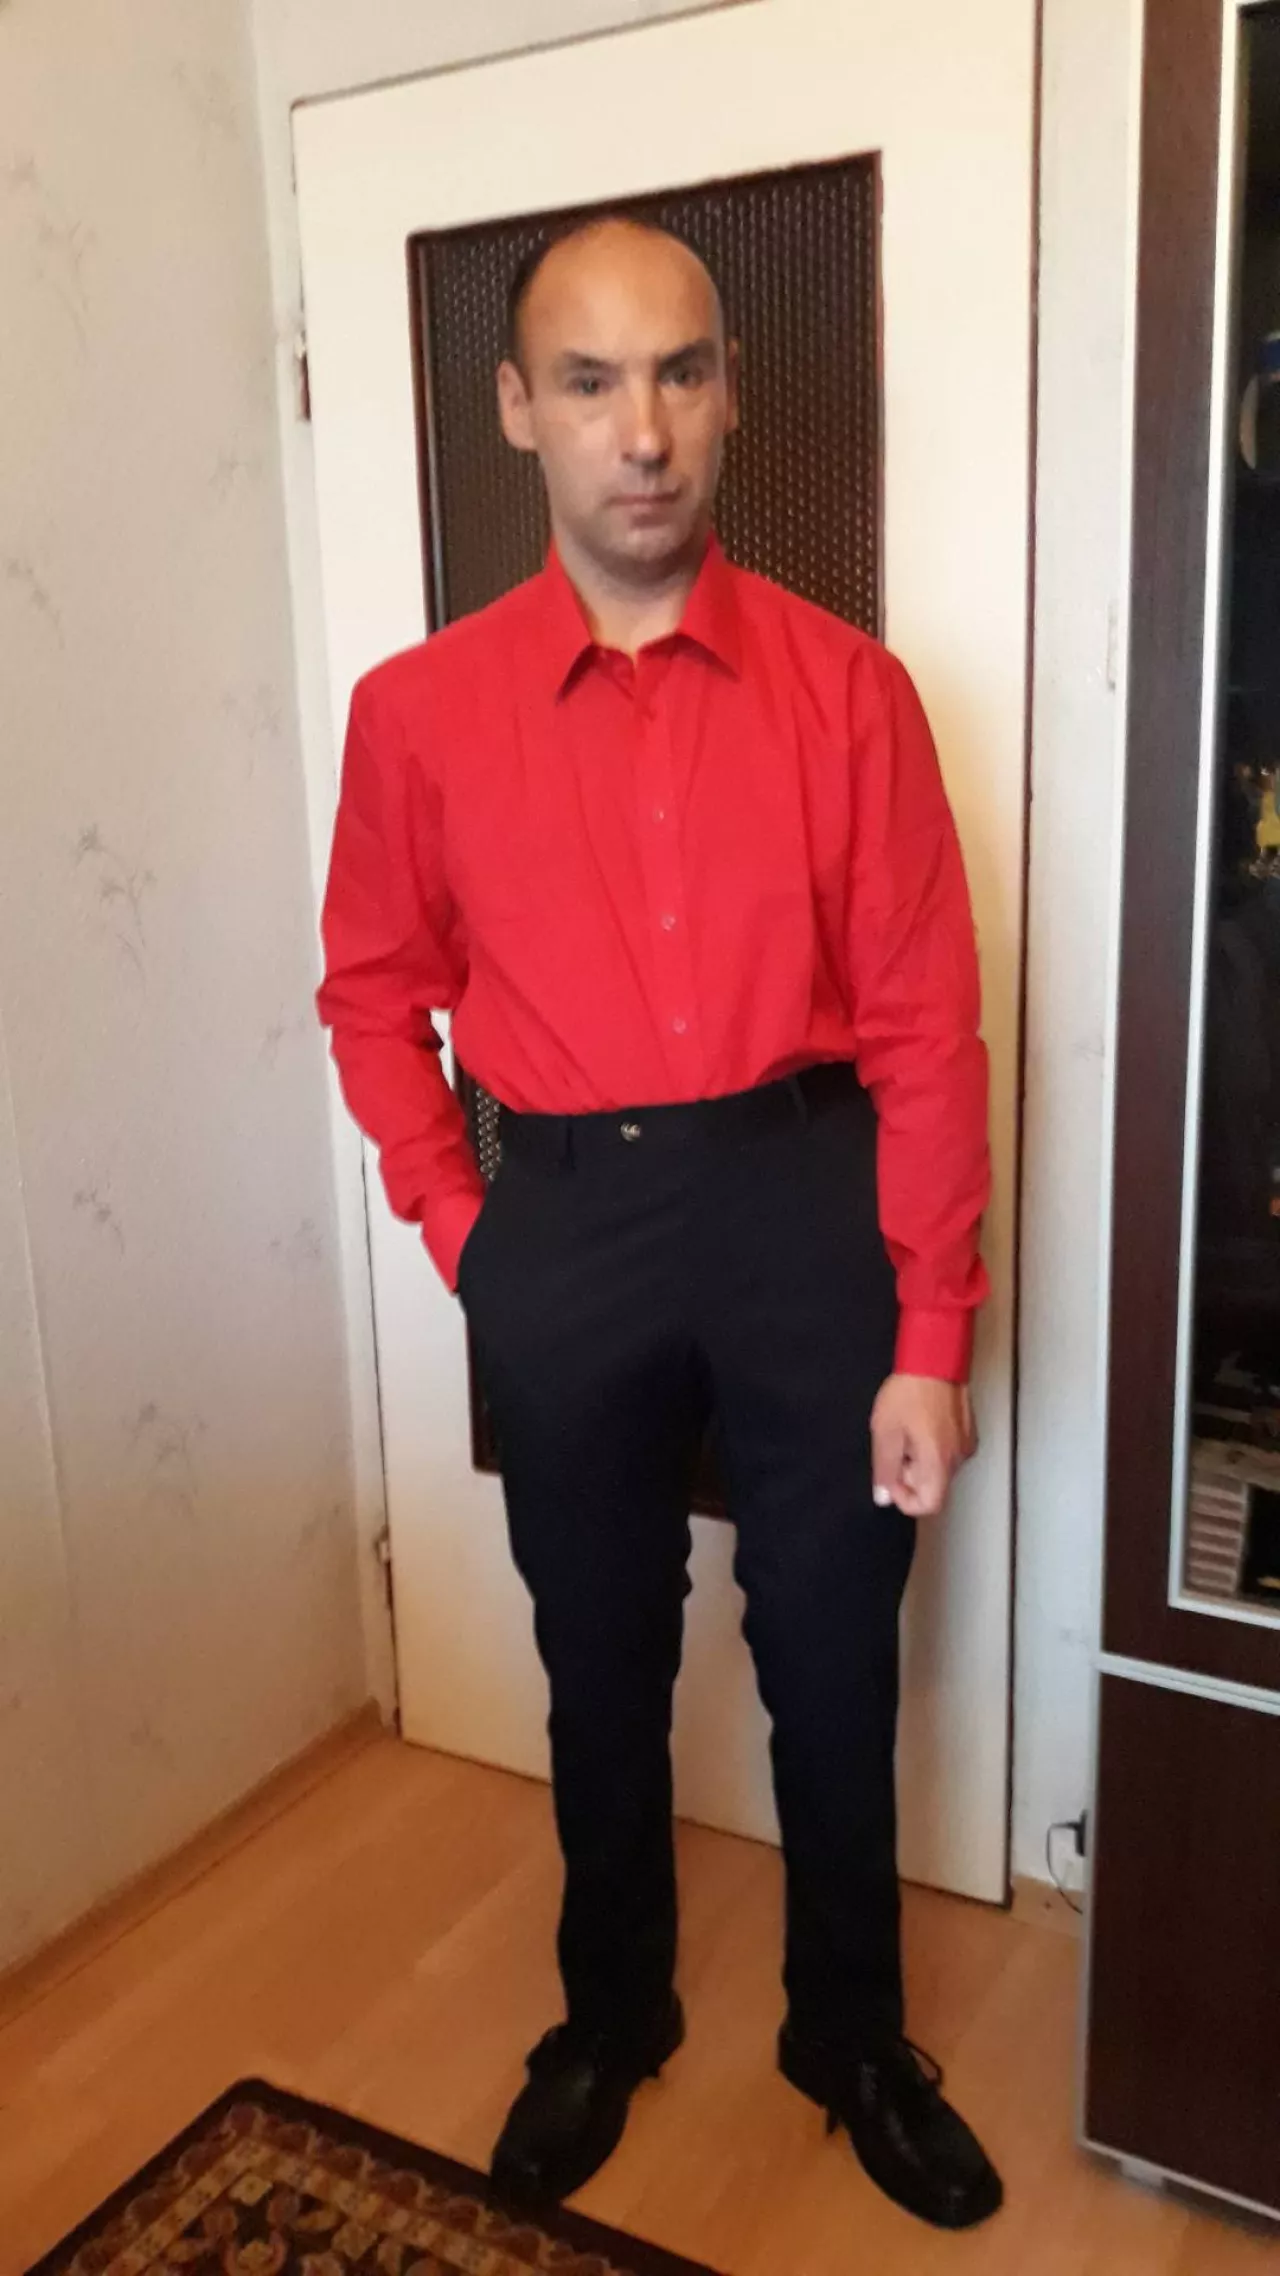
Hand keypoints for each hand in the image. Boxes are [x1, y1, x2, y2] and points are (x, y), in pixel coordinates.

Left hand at [869, 1374, 976, 1518]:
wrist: (934, 1358)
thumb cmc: (909, 1392)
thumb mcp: (886, 1432)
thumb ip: (885, 1469)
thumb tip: (884, 1498)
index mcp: (939, 1462)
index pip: (929, 1505)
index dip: (906, 1499)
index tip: (891, 1477)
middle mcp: (959, 1458)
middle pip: (933, 1485)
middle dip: (909, 1473)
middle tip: (894, 1443)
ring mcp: (967, 1444)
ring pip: (939, 1468)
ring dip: (919, 1458)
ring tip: (906, 1428)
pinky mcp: (969, 1431)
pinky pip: (947, 1451)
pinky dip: (931, 1445)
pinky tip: (919, 1421)